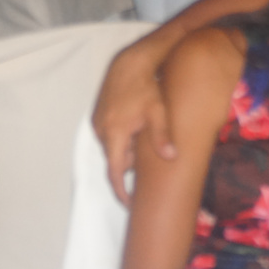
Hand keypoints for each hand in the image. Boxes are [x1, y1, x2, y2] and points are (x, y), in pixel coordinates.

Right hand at [93, 44, 172, 205]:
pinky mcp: (97, 118)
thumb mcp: (158, 111)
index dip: (121, 192)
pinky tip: (136, 127)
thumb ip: (162, 136)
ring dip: (127, 149)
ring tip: (144, 135)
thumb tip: (170, 158)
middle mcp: (101, 131)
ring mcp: (97, 124)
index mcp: (115, 134)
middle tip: (149, 161)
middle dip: (130, 164)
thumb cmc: (146, 87)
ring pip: (113, 149)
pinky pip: (109, 137)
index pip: (114, 173)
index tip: (129, 205)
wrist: (128, 63)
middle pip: (115, 161)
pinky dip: (121, 139)